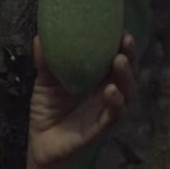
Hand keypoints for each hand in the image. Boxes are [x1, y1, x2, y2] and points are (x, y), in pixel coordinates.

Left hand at [26, 33, 136, 168]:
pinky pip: (114, 116)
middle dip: (130, 56)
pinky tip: (111, 91)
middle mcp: (106, 94)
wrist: (40, 140)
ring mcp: (105, 111)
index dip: (120, 45)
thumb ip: (45, 62)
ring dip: (126, 77)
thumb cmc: (47, 109)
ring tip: (119, 61)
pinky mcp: (100, 128)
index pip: (114, 60)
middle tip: (126, 40)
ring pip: (127, 94)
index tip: (121, 28)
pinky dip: (116, 104)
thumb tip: (39, 36)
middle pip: (126, 74)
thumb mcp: (45, 81)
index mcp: (96, 80)